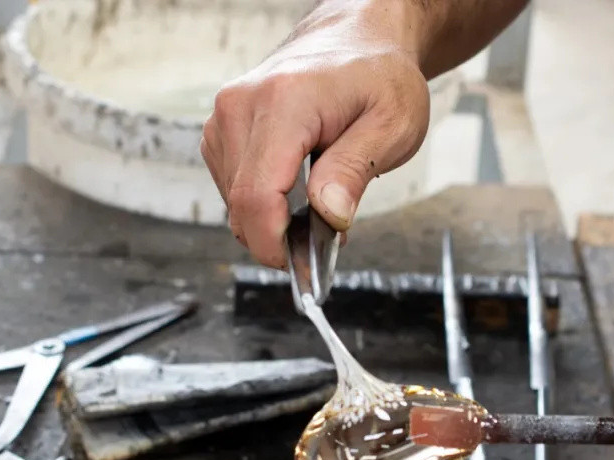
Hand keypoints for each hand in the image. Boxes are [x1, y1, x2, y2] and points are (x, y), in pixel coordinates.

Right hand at [201, 0, 431, 268]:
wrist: (356, 39)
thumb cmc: (377, 76)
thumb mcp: (392, 125)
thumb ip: (355, 171)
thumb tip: (328, 216)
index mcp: (283, 102)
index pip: (256, 195)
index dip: (273, 244)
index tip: (301, 267)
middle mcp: (241, 106)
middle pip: (240, 206)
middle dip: (279, 236)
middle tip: (326, 234)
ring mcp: (225, 117)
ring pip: (233, 203)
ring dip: (272, 219)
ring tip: (318, 200)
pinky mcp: (221, 130)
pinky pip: (232, 188)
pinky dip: (262, 202)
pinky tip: (295, 189)